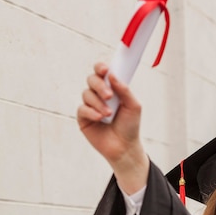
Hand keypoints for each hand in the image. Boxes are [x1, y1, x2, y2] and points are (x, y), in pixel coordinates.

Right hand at [77, 62, 148, 193]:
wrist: (125, 147)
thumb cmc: (130, 126)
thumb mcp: (133, 106)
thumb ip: (124, 90)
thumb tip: (112, 75)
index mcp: (112, 89)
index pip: (102, 72)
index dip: (101, 67)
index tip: (105, 70)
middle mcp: (99, 95)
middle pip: (91, 79)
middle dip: (99, 86)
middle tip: (109, 96)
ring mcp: (90, 106)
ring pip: (86, 94)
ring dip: (99, 103)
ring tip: (109, 114)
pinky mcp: (83, 118)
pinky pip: (82, 108)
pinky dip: (91, 112)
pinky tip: (100, 119)